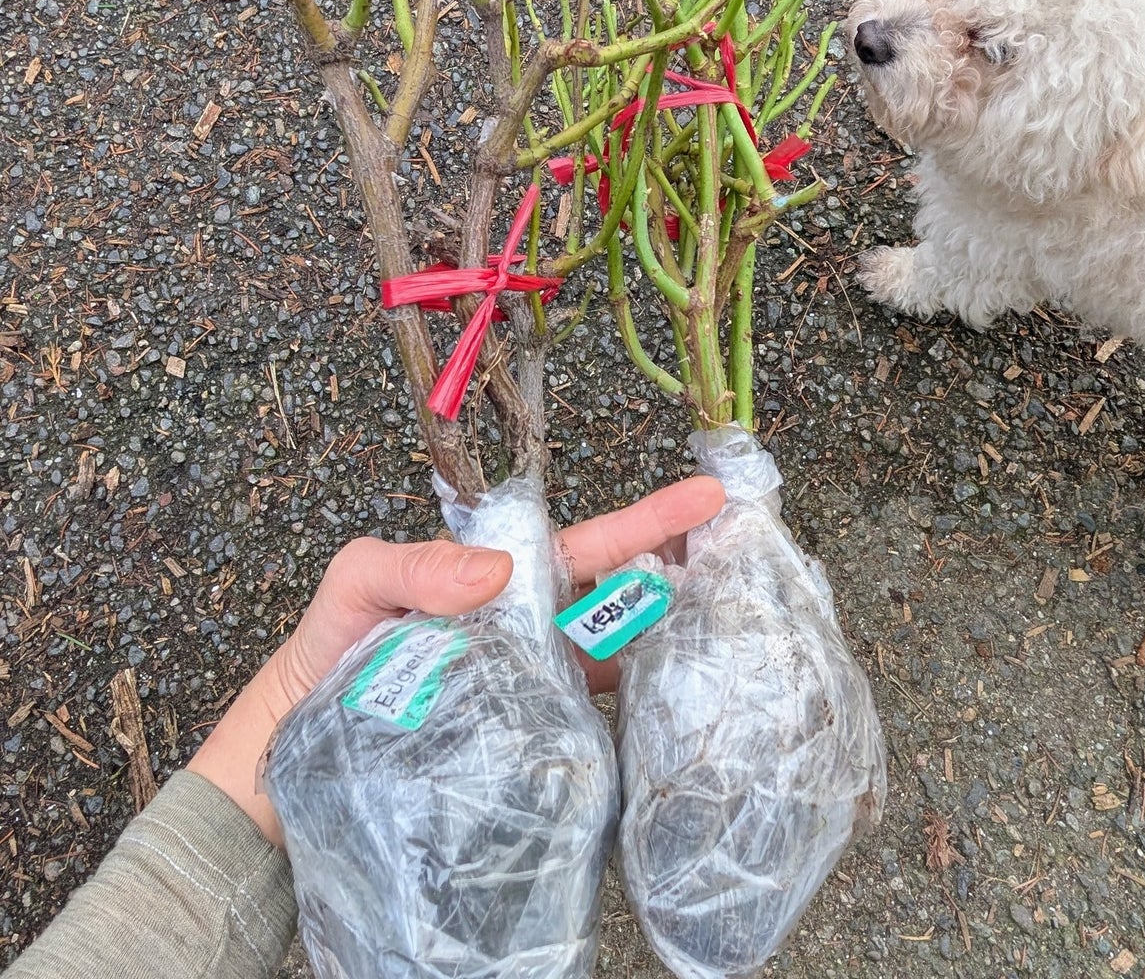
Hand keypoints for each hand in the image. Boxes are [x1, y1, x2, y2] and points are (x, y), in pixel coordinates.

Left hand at [187, 475, 724, 845]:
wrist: (289, 758)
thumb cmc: (325, 653)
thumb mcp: (356, 584)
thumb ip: (411, 565)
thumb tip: (498, 571)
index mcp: (504, 582)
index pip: (587, 545)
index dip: (648, 520)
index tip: (709, 495)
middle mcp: (530, 633)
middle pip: (620, 601)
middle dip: (683, 577)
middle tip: (745, 563)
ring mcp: (533, 693)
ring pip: (616, 664)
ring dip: (670, 649)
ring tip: (731, 640)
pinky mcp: (527, 750)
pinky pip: (589, 732)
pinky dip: (631, 723)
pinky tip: (669, 724)